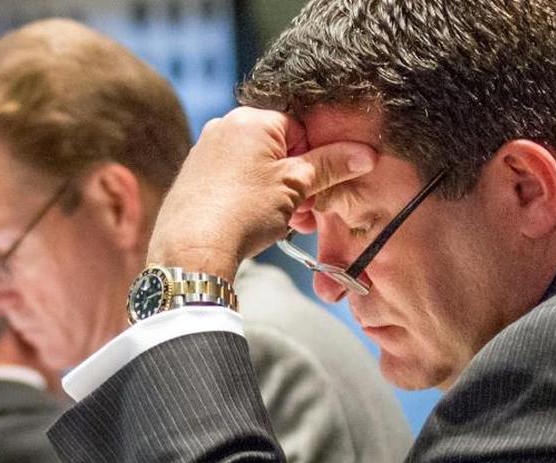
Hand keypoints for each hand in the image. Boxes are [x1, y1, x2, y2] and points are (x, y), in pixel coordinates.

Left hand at [147, 107, 376, 280]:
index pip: (301, 127)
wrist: (191, 249)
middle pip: (279, 148)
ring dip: (278, 193)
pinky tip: (255, 222)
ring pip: (257, 166)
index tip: (321, 187)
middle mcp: (224, 126)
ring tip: (282, 222)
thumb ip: (332, 165)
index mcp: (251, 119)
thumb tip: (364, 154)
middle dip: (298, 181)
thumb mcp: (296, 186)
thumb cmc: (243, 213)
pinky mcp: (194, 175)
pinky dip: (251, 197)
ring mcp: (206, 150)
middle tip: (304, 212)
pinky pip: (235, 178)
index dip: (317, 159)